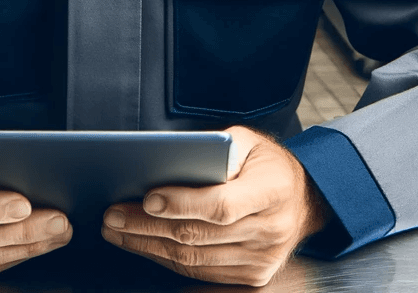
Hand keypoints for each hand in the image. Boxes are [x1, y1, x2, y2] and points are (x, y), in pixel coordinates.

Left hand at [101, 126, 330, 286]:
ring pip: (195, 258)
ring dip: (149, 245)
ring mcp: (263, 259)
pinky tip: (144, 245)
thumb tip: (167, 160)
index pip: (221, 205)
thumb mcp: (247, 141)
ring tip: (117, 230)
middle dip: (148, 226)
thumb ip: (215, 148)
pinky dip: (168, 258)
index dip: (182, 204)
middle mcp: (270, 230)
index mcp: (272, 191)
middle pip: (200, 234)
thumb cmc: (267, 163)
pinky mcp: (253, 276)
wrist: (305, 199)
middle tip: (112, 216)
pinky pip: (202, 270)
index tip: (147, 198)